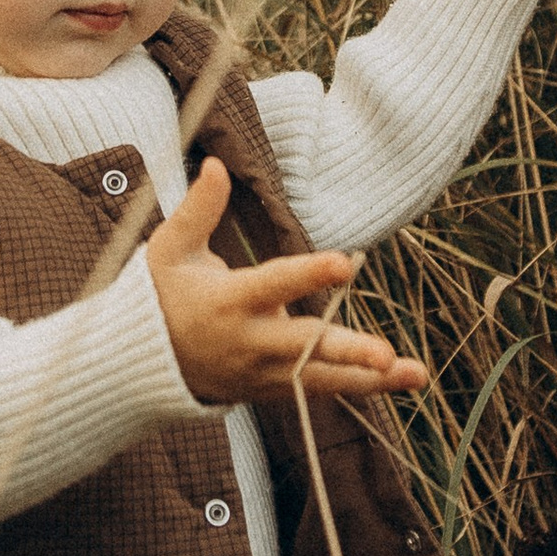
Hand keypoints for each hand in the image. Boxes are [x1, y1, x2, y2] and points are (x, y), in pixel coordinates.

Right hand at [146, 158, 427, 405]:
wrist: (142, 365)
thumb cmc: (159, 297)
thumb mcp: (168, 251)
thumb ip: (198, 211)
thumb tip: (218, 165)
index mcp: (227, 303)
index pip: (274, 285)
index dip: (309, 275)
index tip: (345, 264)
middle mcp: (249, 342)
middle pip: (305, 348)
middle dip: (348, 352)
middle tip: (386, 354)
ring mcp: (262, 372)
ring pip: (321, 378)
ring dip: (371, 379)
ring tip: (414, 373)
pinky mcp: (270, 390)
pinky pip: (318, 390)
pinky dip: (359, 388)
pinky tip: (401, 381)